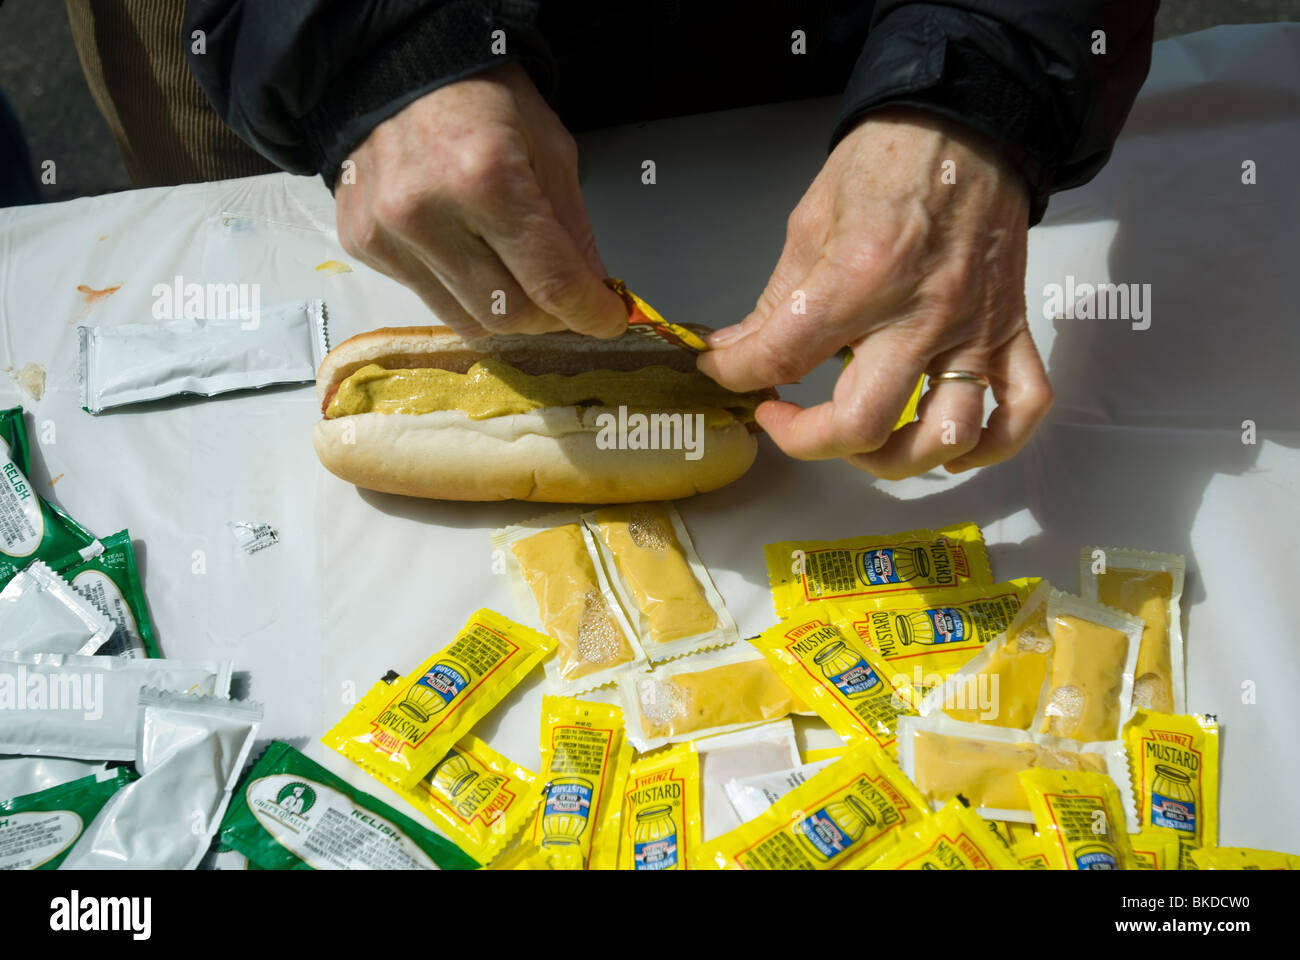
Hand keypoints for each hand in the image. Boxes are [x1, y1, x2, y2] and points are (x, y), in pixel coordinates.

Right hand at [335, 63, 625, 336]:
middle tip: (563, 295)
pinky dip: (461, 291)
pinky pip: (429, 299)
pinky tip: (466, 252)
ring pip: (468, 321)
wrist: (396, 67)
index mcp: (486, 180)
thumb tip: (592, 289)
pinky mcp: (361, 245)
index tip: (607, 319)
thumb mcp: (549, 147)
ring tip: (516, 276)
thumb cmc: (480, 97)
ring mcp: (387, 234)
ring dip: (506, 311)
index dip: (590, 312)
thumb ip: (573, 228)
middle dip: (549, 316)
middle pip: (510, 315)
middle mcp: (428, 213)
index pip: (551, 283)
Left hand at [698, 107, 1051, 478]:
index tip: (726, 373)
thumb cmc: (887, 161)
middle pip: (862, 424)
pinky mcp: (1009, 328)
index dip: (736, 375)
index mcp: (858, 280)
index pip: (783, 357)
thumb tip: (738, 350)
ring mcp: (972, 329)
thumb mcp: (810, 222)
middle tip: (785, 417)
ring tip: (864, 442)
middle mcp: (919, 316)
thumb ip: (777, 299)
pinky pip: (1022, 407)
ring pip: (944, 435)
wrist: (968, 121)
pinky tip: (951, 447)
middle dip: (806, 439)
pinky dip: (991, 444)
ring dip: (897, 460)